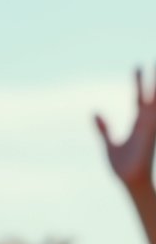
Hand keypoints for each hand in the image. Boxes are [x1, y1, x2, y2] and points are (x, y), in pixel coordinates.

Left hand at [95, 66, 155, 192]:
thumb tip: (94, 113)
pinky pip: (154, 116)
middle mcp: (146, 122)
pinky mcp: (150, 134)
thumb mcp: (109, 144)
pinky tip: (152, 95)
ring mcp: (150, 127)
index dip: (138, 82)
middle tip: (154, 62)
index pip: (138, 97)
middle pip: (151, 95)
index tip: (137, 67)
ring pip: (155, 101)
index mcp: (138, 124)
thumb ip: (104, 129)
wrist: (129, 181)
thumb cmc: (123, 166)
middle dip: (153, 79)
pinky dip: (154, 103)